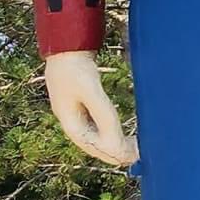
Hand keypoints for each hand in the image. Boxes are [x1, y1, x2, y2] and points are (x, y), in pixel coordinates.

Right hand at [43, 51, 137, 168]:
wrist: (65, 41)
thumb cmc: (75, 66)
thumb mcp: (92, 92)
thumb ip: (105, 118)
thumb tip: (117, 146)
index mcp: (68, 120)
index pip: (91, 145)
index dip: (111, 154)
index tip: (132, 158)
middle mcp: (69, 116)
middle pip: (91, 142)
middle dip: (111, 151)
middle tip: (134, 156)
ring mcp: (72, 106)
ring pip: (92, 131)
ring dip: (109, 140)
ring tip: (128, 145)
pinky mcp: (79, 95)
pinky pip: (94, 119)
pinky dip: (106, 127)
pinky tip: (115, 126)